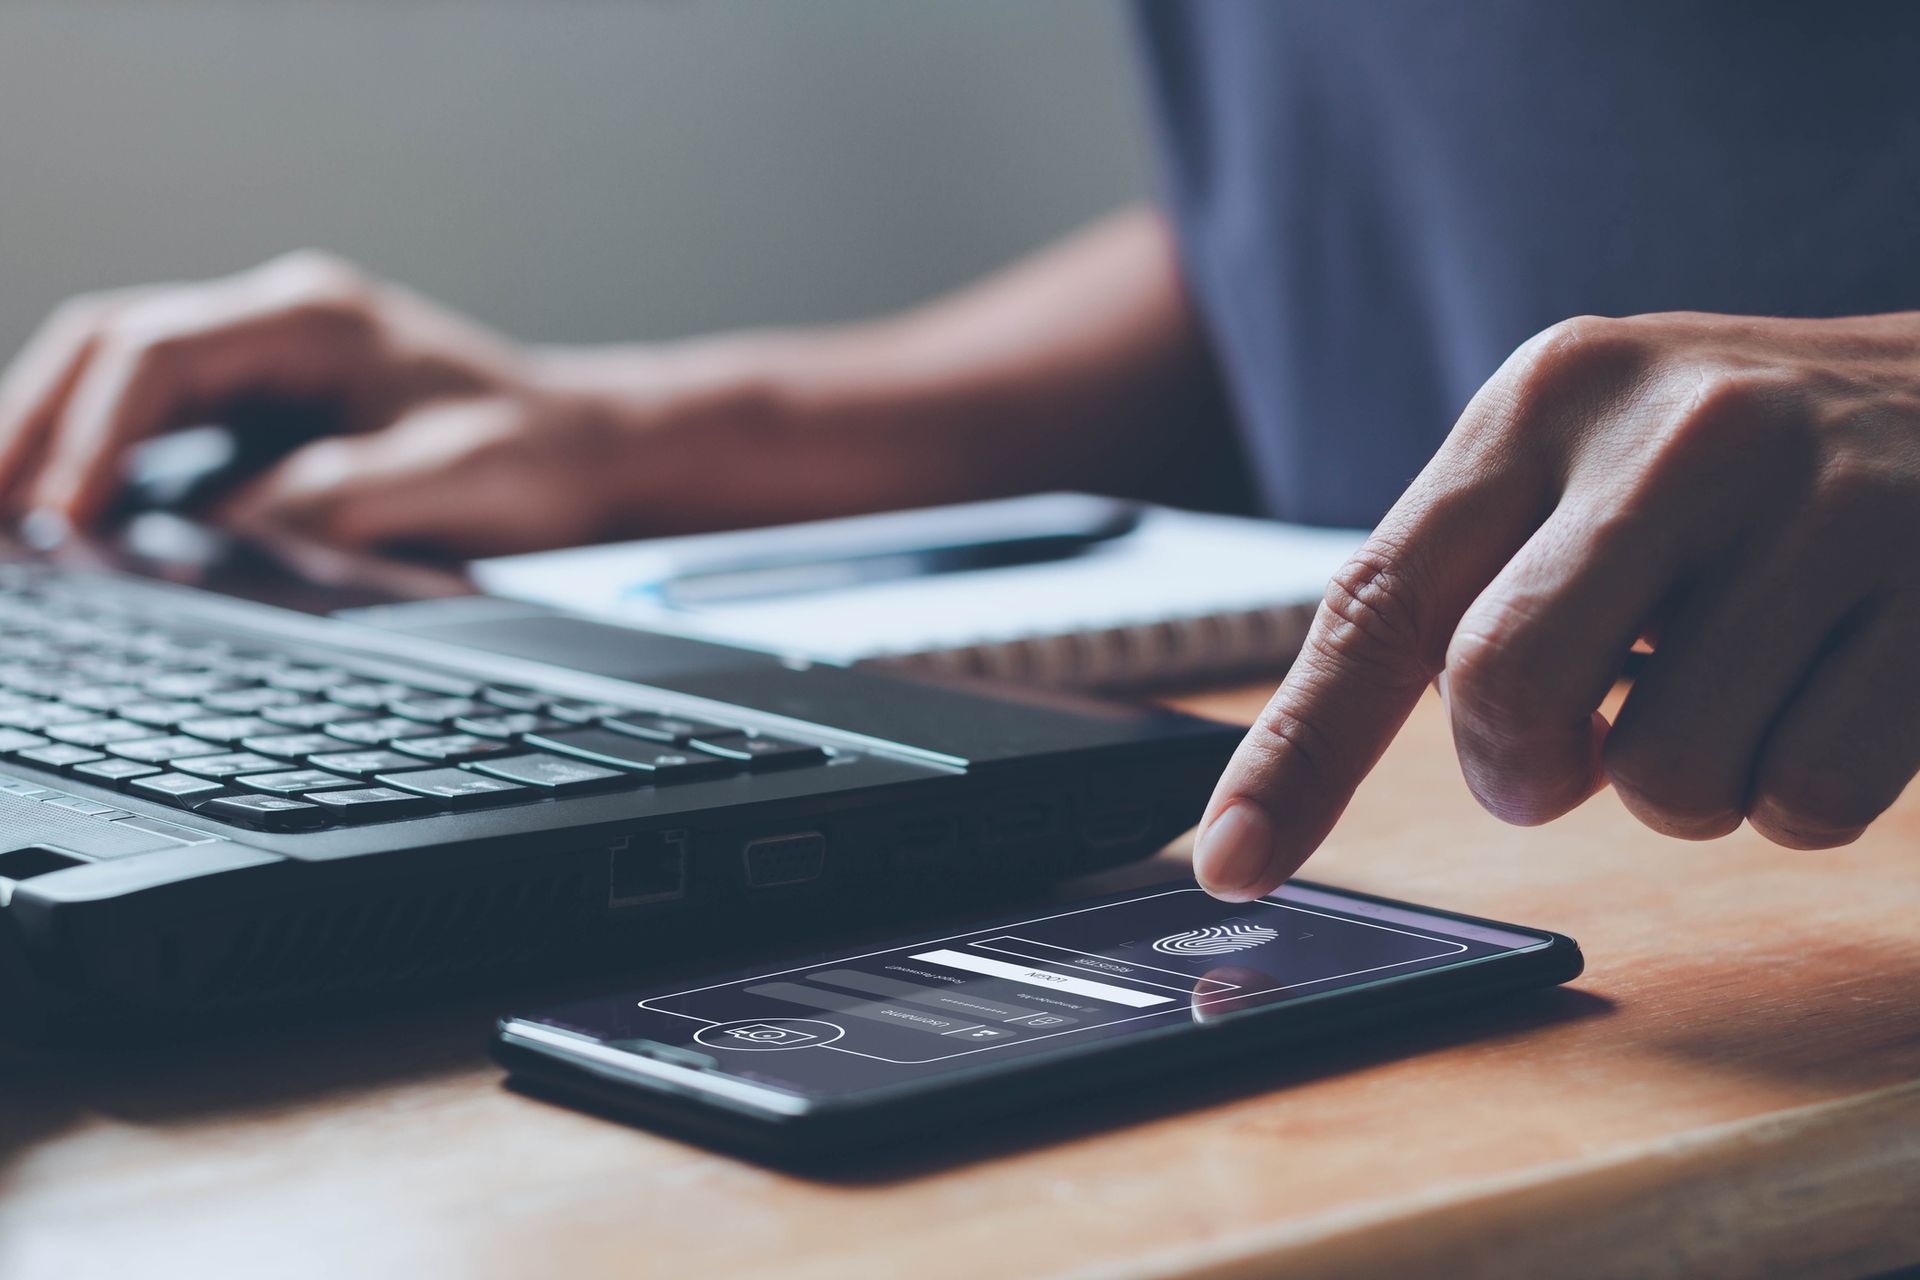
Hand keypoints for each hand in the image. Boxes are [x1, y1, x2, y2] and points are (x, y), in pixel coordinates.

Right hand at [0, 251, 677, 555]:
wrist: (599, 454)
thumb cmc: (541, 459)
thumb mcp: (446, 482)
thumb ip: (332, 499)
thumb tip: (220, 526)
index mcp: (312, 321)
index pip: (156, 354)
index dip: (91, 435)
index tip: (59, 517)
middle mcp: (278, 323)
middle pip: (107, 346)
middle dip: (28, 422)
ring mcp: (270, 359)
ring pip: (117, 376)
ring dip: (49, 436)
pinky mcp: (273, 406)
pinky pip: (156, 418)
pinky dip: (101, 460)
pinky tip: (66, 517)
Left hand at [1195, 311, 1919, 899]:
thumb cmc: (1743, 466)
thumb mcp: (1587, 466)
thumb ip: (1469, 588)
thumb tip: (1301, 780)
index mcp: (1548, 398)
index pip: (1379, 601)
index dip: (1295, 754)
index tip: (1235, 861)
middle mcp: (1676, 429)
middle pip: (1504, 691)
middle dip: (1525, 769)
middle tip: (1572, 753)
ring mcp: (1825, 501)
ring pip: (1668, 776)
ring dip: (1684, 785)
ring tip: (1735, 685)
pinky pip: (1806, 798)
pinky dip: (1798, 794)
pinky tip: (1828, 688)